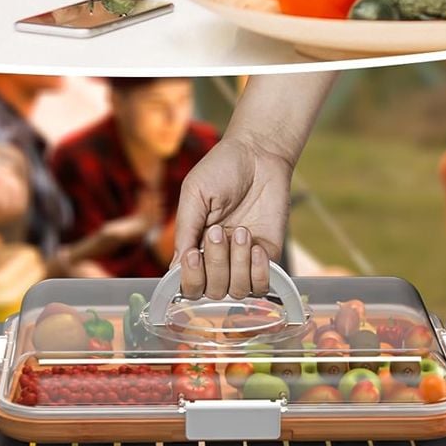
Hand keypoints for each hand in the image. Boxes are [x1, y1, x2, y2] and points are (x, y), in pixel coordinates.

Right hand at [173, 136, 292, 300]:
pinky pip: (262, 284)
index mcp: (195, 245)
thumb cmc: (222, 168)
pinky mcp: (269, 255)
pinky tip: (256, 245)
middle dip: (215, 263)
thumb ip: (185, 230)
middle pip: (212, 291)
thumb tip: (176, 267)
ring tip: (241, 231)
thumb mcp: (195, 194)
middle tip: (218, 229)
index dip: (190, 278)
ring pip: (237, 290)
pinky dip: (258, 270)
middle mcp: (218, 258)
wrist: (258, 153)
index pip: (188, 284)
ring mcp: (243, 260)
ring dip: (237, 263)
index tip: (194, 254)